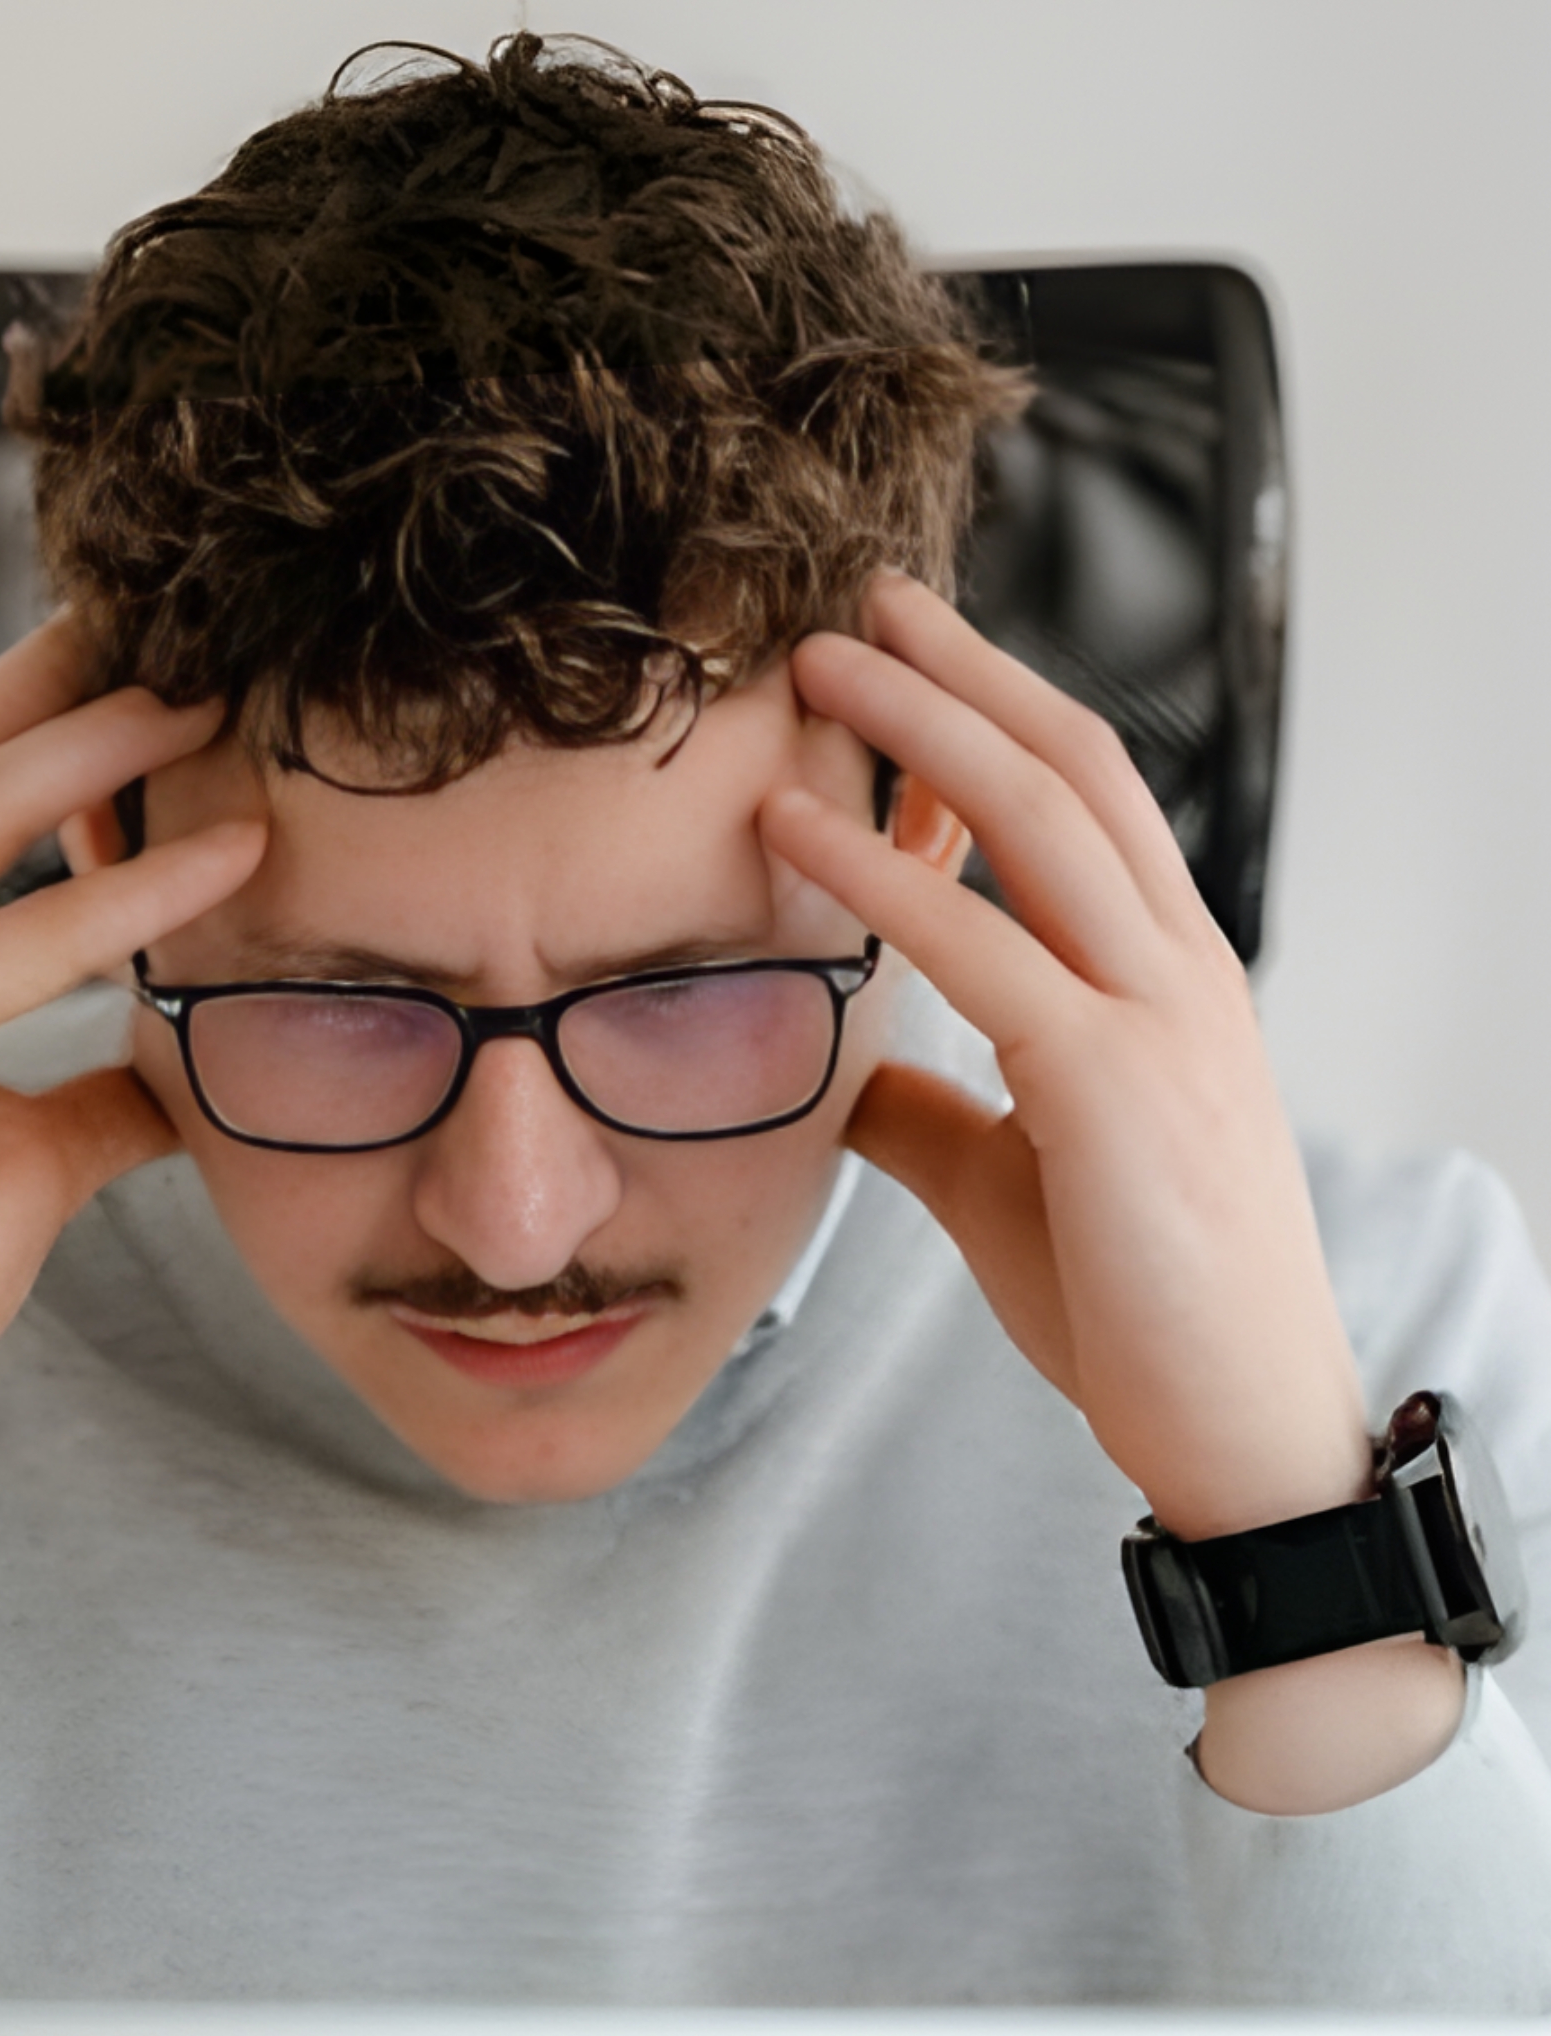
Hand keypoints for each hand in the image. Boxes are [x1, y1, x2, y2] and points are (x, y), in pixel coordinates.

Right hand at [0, 618, 263, 1823]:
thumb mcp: (20, 1153)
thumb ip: (91, 1083)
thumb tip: (187, 1053)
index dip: (27, 717)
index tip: (131, 660)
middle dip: (53, 678)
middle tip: (170, 614)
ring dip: (97, 747)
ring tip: (213, 695)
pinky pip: (17, 941)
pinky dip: (129, 898)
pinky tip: (231, 859)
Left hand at [763, 573, 1458, 1810]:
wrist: (1242, 1431)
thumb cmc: (1138, 1305)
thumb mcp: (1015, 1178)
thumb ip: (935, 1108)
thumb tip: (846, 1076)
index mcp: (1169, 980)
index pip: (1086, 802)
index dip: (996, 714)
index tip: (907, 656)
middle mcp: (1180, 970)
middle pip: (1068, 767)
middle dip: (961, 672)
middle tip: (857, 603)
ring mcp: (1162, 1019)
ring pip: (1041, 819)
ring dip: (923, 724)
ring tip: (819, 663)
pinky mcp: (1116, 1089)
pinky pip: (983, 952)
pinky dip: (882, 879)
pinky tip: (793, 830)